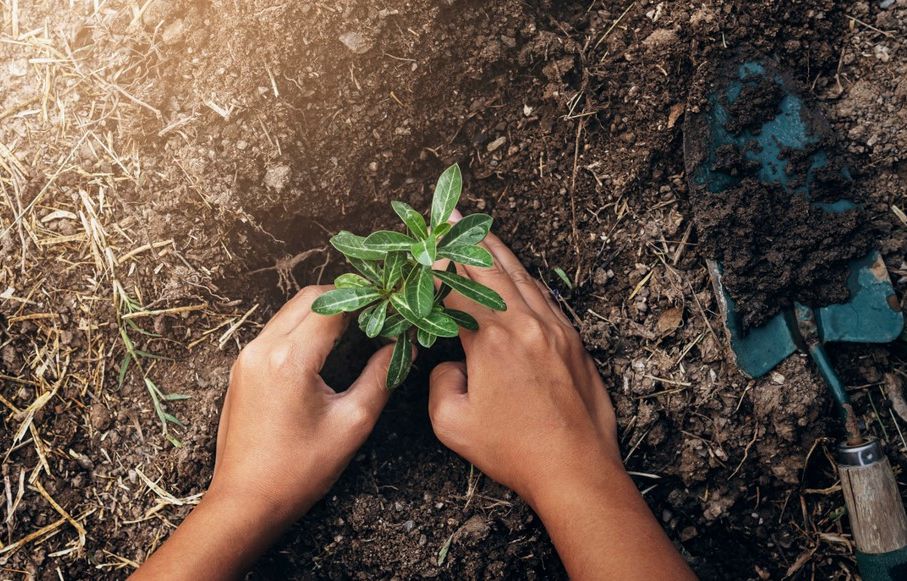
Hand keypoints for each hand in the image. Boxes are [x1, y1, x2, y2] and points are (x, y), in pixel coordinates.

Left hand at [133, 286, 396, 579]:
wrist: (245, 503)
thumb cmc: (299, 470)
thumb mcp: (352, 423)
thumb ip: (381, 377)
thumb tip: (403, 347)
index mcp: (291, 358)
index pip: (334, 305)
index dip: (367, 300)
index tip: (392, 304)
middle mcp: (263, 348)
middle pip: (309, 299)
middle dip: (346, 298)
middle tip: (377, 313)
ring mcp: (247, 357)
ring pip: (290, 312)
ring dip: (323, 312)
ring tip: (357, 327)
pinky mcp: (242, 369)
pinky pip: (276, 331)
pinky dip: (303, 328)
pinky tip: (327, 346)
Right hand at [428, 232, 619, 505]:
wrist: (576, 468)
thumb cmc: (514, 450)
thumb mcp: (453, 424)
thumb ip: (440, 383)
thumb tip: (450, 364)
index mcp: (492, 340)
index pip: (457, 290)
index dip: (436, 269)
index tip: (421, 251)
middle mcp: (526, 324)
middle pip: (491, 269)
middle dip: (467, 240)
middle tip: (450, 217)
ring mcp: (555, 329)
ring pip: (522, 277)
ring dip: (498, 252)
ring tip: (479, 231)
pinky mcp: (574, 341)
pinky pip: (544, 296)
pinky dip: (524, 278)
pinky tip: (516, 274)